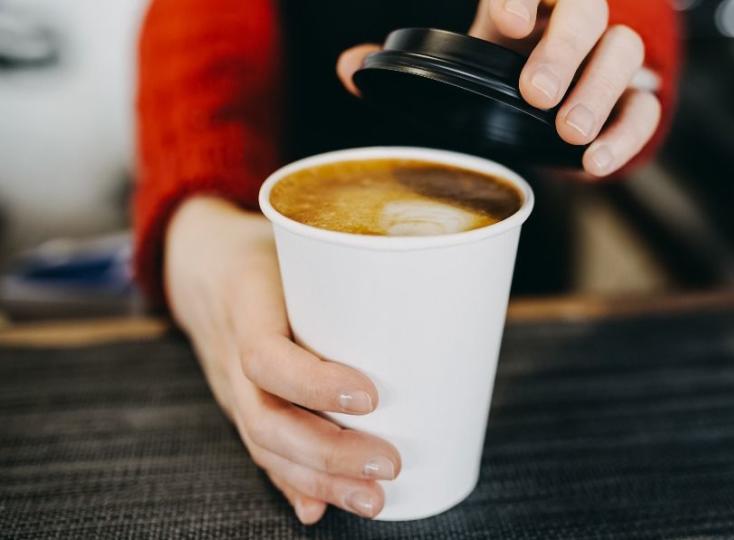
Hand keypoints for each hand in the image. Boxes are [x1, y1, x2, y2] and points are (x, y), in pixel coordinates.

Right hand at [164, 197, 401, 523]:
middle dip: (329, 453)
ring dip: (320, 480)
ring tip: (373, 499)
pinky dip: (291, 484)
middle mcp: (229, 353)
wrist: (198, 262)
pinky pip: (261, 451)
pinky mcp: (241, 404)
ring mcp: (230, 386)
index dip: (314, 383)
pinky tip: (320, 510)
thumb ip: (347, 263)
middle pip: (266, 419)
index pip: (265, 355)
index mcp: (245, 301)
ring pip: (264, 445)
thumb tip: (429, 285)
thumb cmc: (266, 247)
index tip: (371, 395)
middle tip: (389, 463)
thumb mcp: (296, 239)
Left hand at [337, 0, 659, 177]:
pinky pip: (645, 108)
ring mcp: (606, 57)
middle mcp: (571, 19)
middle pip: (587, 10)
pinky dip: (627, 135)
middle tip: (536, 94)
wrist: (545, 101)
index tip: (505, 22)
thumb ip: (406, 63)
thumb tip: (349, 69)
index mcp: (525, 1)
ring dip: (599, 91)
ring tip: (570, 133)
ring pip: (625, 52)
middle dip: (564, 49)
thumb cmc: (498, 71)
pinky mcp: (630, 99)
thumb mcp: (455, 62)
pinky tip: (595, 163)